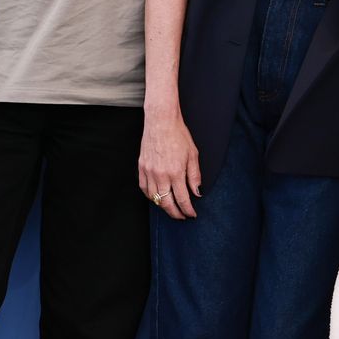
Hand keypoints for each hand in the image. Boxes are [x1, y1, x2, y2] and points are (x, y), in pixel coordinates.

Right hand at [139, 97, 201, 219]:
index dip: (188, 210)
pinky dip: (151, 196)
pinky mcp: (141, 167)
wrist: (161, 121)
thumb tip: (197, 193)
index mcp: (176, 172)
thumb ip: (195, 176)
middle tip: (182, 216)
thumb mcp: (193, 155)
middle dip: (175, 213)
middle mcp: (161, 175)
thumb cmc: (178, 135)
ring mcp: (149, 172)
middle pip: (166, 203)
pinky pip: (144, 188)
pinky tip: (157, 197)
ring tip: (171, 208)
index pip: (182, 199)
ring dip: (163, 206)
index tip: (191, 214)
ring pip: (154, 198)